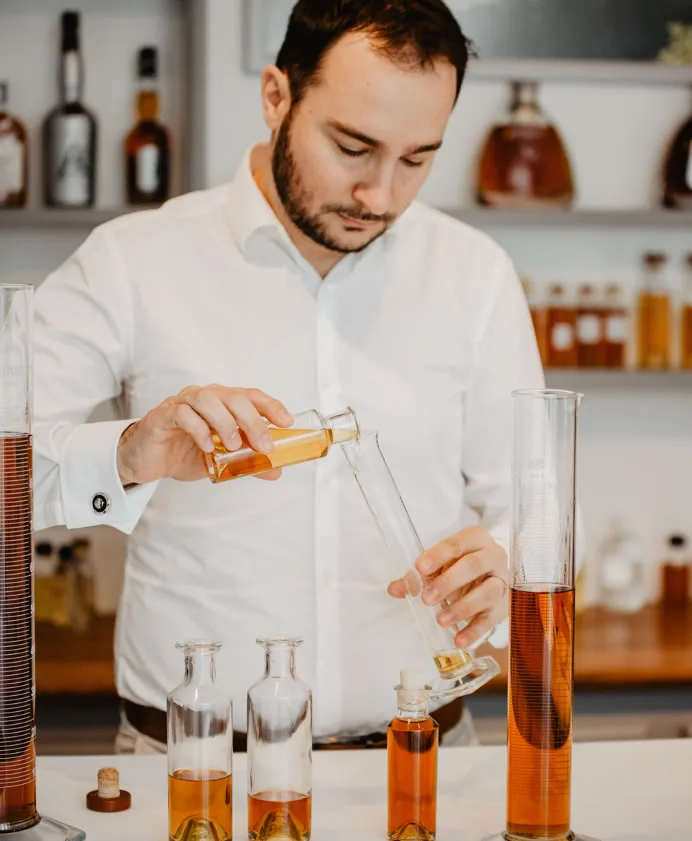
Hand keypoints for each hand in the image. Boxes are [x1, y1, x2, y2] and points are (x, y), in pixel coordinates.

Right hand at [117, 386, 292, 485]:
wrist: (147, 461)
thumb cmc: (184, 452)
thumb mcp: (221, 461)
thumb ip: (247, 463)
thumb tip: (275, 470)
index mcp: (221, 403)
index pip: (250, 396)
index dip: (270, 406)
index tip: (287, 422)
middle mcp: (204, 397)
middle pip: (233, 397)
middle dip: (253, 420)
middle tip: (264, 445)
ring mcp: (181, 403)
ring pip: (206, 399)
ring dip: (225, 422)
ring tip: (234, 446)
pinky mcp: (162, 416)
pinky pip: (181, 414)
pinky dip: (198, 429)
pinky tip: (207, 447)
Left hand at [387, 526, 508, 649]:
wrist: (489, 576)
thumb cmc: (460, 565)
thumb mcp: (439, 565)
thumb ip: (417, 576)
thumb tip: (394, 588)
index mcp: (475, 538)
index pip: (456, 544)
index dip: (437, 555)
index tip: (420, 568)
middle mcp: (493, 556)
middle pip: (474, 566)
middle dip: (448, 582)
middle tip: (427, 598)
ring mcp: (502, 581)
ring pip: (487, 592)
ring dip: (462, 607)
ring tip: (440, 620)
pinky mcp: (504, 606)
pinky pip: (491, 619)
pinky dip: (474, 631)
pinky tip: (459, 640)